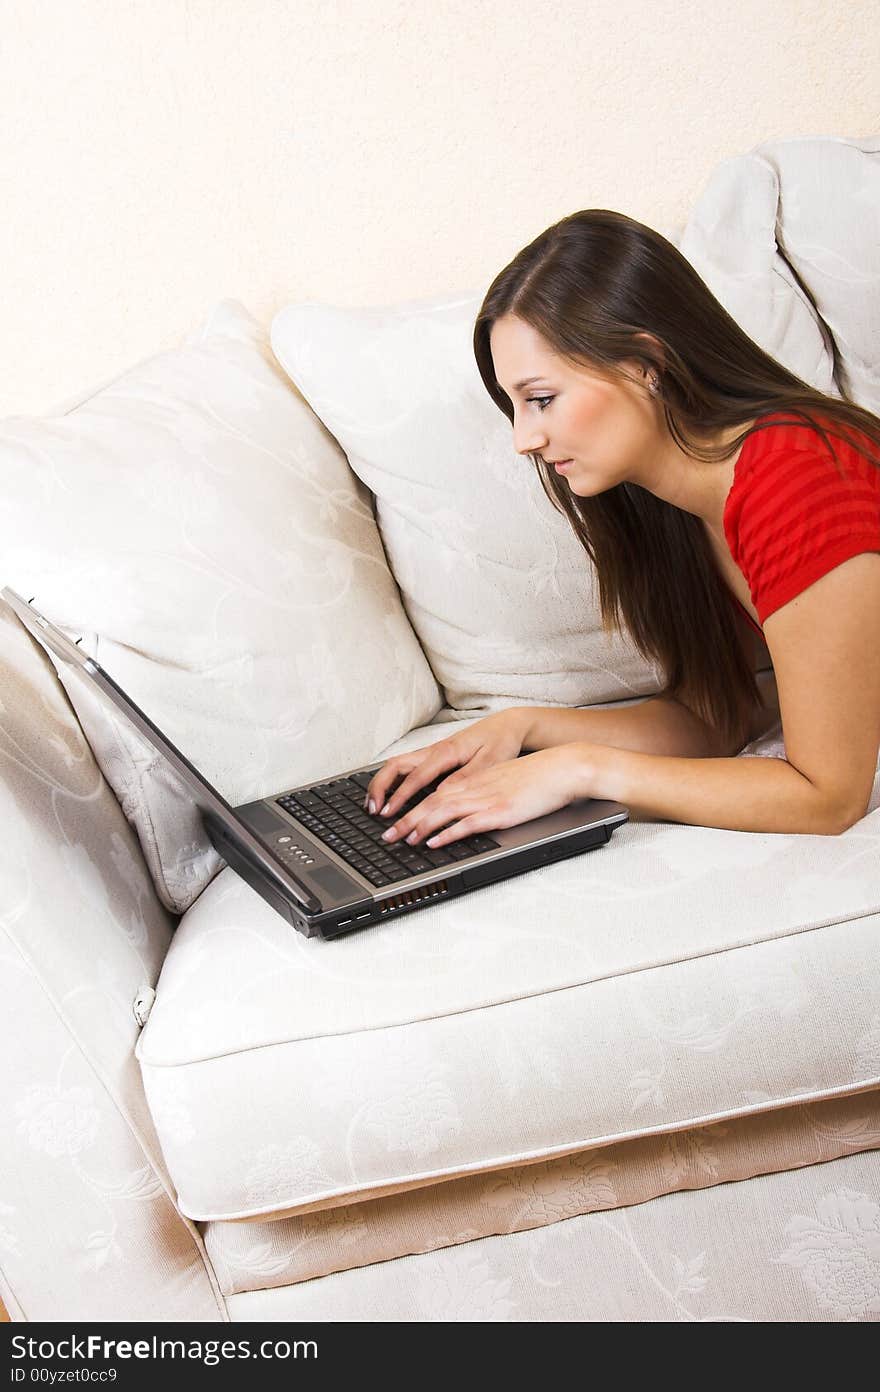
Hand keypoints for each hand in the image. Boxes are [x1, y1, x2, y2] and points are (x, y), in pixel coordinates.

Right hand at [364, 708, 531, 819]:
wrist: (508, 725)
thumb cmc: (500, 742)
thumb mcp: (490, 762)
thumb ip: (466, 777)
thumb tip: (442, 794)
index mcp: (447, 751)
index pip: (416, 776)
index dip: (400, 795)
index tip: (388, 811)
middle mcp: (434, 749)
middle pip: (395, 765)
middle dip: (379, 787)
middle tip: (372, 809)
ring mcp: (432, 751)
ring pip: (397, 764)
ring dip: (382, 783)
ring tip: (374, 804)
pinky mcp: (434, 755)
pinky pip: (406, 766)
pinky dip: (392, 780)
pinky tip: (389, 794)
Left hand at [377, 745, 583, 847]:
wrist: (563, 768)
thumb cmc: (540, 776)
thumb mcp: (506, 780)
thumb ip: (486, 792)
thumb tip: (473, 810)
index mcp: (477, 780)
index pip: (437, 793)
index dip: (414, 806)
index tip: (398, 818)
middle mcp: (476, 788)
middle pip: (432, 803)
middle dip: (406, 819)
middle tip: (387, 835)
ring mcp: (487, 799)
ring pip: (443, 812)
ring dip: (419, 826)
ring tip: (401, 840)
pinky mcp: (500, 812)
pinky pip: (467, 823)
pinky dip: (446, 833)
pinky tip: (432, 842)